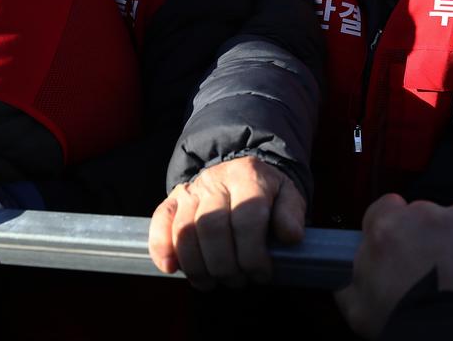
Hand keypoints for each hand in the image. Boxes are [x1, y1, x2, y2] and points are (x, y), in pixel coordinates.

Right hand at [148, 156, 304, 288]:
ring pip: (185, 230)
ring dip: (197, 265)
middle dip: (224, 265)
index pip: (246, 219)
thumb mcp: (288, 195)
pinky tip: (171, 268)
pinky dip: (161, 248)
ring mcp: (191, 189)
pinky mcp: (173, 200)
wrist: (240, 171)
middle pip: (212, 228)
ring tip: (212, 282)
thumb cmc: (267, 193)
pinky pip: (160, 222)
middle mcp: (216, 180)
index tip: (261, 274)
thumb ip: (291, 213)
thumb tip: (290, 236)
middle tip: (237, 281)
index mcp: (249, 176)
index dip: (253, 254)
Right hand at [336, 196, 452, 338]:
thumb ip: (351, 280)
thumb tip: (349, 275)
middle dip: (432, 238)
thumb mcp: (359, 308)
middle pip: (427, 216)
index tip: (406, 245)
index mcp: (385, 229)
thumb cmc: (409, 325)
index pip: (386, 207)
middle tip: (440, 271)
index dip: (396, 226)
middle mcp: (423, 214)